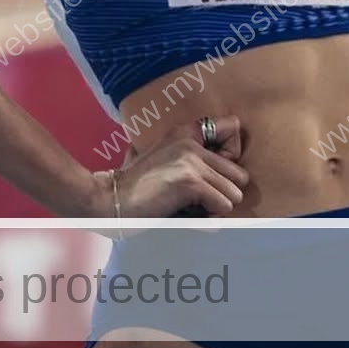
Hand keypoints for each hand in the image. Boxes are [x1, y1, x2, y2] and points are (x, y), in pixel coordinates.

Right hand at [100, 115, 248, 219]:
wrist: (108, 199)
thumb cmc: (133, 188)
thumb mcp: (161, 159)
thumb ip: (186, 159)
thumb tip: (212, 177)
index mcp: (185, 132)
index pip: (233, 128)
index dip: (231, 159)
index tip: (214, 176)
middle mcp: (191, 141)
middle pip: (240, 173)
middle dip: (225, 193)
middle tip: (204, 203)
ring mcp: (192, 160)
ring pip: (234, 193)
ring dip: (218, 209)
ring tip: (195, 211)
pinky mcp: (190, 182)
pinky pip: (223, 205)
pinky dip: (211, 219)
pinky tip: (190, 217)